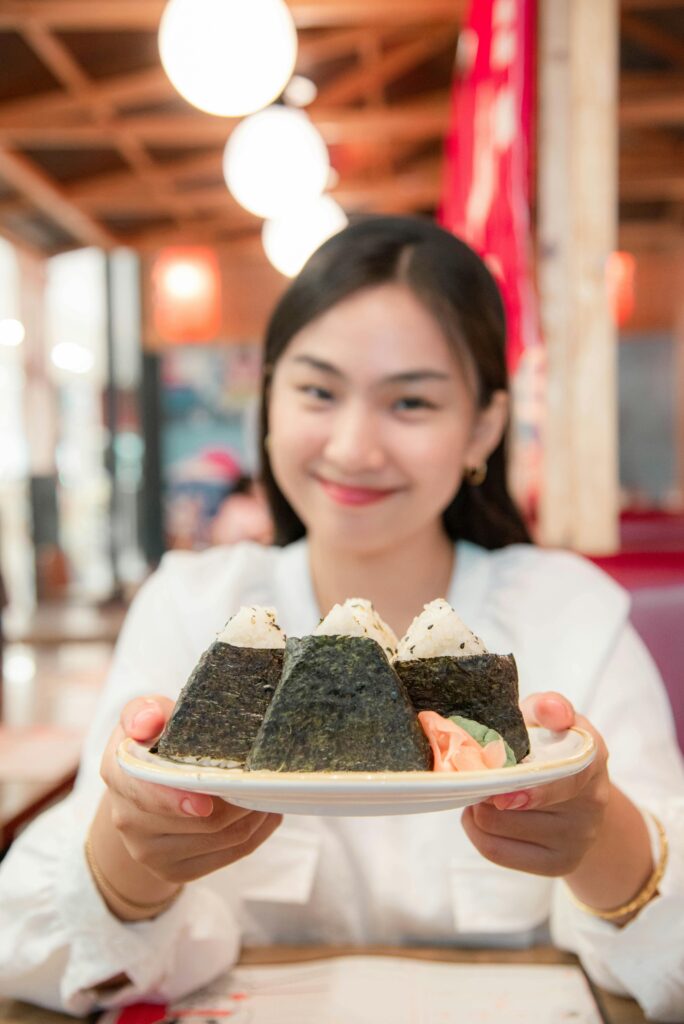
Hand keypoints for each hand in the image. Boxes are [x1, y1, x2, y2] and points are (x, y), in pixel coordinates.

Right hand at [98, 695, 281, 885]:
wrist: (142, 789)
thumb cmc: (153, 741)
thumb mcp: (146, 714)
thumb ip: (145, 710)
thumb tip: (148, 722)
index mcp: (118, 775)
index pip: (144, 793)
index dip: (175, 800)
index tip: (206, 801)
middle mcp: (126, 819)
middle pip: (199, 821)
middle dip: (237, 798)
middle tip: (262, 777)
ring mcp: (148, 852)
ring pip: (222, 838)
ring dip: (253, 814)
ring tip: (265, 790)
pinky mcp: (174, 872)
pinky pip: (230, 857)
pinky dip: (256, 833)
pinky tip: (263, 813)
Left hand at [461, 691, 609, 876]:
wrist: (580, 798)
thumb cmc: (553, 747)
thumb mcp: (551, 719)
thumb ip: (548, 707)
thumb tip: (551, 709)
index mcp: (592, 759)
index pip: (568, 777)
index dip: (535, 789)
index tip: (502, 795)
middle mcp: (593, 803)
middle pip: (515, 803)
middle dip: (487, 786)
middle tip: (477, 774)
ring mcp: (578, 839)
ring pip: (497, 825)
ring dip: (477, 806)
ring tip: (484, 791)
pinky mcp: (559, 865)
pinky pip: (496, 851)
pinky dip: (476, 831)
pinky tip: (482, 815)